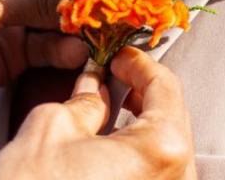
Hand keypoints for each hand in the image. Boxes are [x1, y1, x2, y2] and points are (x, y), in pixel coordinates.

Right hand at [0, 47, 197, 179]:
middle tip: (115, 75)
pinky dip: (140, 154)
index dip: (139, 64)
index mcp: (161, 150)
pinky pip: (157, 175)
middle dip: (144, 92)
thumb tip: (94, 89)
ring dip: (144, 123)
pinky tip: (114, 144)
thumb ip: (84, 100)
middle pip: (173, 117)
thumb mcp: (52, 127)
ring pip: (168, 149)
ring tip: (114, 107)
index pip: (165, 87)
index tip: (120, 56)